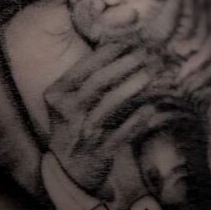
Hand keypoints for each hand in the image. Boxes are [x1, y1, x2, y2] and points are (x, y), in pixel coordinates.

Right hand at [44, 41, 165, 191]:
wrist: (69, 170)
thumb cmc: (75, 123)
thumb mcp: (70, 99)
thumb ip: (88, 76)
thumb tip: (120, 44)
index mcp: (58, 95)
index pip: (84, 68)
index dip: (109, 52)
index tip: (131, 40)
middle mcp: (67, 112)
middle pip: (98, 83)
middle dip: (125, 65)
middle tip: (147, 53)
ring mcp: (83, 133)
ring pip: (109, 106)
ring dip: (133, 87)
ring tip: (152, 74)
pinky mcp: (99, 153)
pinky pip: (121, 134)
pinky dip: (136, 121)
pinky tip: (151, 108)